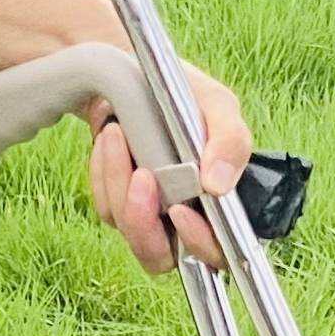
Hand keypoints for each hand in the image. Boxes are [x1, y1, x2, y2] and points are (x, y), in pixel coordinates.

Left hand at [88, 62, 256, 273]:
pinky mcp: (121, 207)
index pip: (219, 251)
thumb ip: (231, 142)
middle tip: (141, 175)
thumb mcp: (219, 108)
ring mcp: (153, 218)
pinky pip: (106, 208)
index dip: (200, 242)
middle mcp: (189, 222)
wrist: (140, 79)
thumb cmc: (189, 98)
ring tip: (118, 135)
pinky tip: (110, 141)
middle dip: (143, 220)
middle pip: (163, 256)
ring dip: (118, 185)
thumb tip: (218, 185)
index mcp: (225, 208)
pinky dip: (103, 173)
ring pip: (129, 231)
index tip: (180, 210)